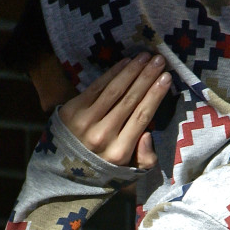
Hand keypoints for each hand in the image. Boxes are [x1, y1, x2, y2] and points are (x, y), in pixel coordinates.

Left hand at [59, 52, 170, 167]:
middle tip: (159, 59)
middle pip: (130, 100)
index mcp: (119, 153)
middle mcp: (103, 136)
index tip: (166, 78)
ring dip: (132, 70)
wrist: (62, 171)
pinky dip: (112, 73)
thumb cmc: (102, 169)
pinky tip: (125, 62)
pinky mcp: (72, 111)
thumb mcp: (128, 173)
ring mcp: (85, 122)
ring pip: (114, 91)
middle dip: (147, 77)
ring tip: (145, 56)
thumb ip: (145, 159)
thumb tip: (148, 134)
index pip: (142, 117)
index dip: (155, 95)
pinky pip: (97, 87)